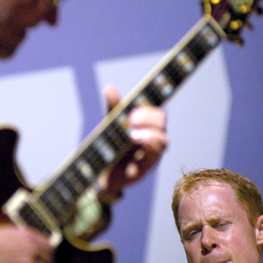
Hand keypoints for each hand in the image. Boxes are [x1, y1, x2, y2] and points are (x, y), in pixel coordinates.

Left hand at [97, 85, 167, 199]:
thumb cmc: (110, 148)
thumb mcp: (110, 126)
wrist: (100, 174)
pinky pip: (152, 157)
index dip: (150, 106)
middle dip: (149, 117)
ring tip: (132, 135)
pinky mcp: (145, 168)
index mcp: (146, 125)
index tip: (135, 108)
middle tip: (132, 119)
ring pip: (163, 140)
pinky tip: (132, 146)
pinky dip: (144, 150)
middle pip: (161, 121)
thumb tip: (109, 88)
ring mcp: (151, 153)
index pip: (156, 110)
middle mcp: (153, 137)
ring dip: (149, 134)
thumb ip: (113, 109)